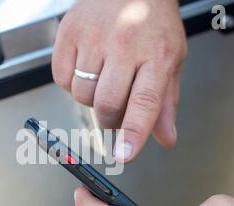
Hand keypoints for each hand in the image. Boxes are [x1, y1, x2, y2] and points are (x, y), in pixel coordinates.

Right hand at [53, 0, 187, 161]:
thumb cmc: (152, 22)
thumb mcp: (170, 60)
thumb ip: (165, 102)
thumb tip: (165, 138)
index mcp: (156, 55)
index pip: (145, 102)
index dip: (133, 133)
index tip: (124, 155)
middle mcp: (125, 45)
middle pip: (106, 105)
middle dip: (109, 120)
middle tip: (116, 108)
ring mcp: (93, 38)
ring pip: (82, 95)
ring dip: (91, 98)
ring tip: (103, 77)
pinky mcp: (68, 33)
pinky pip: (62, 79)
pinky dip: (72, 82)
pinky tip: (86, 66)